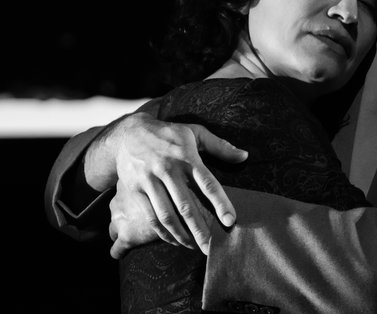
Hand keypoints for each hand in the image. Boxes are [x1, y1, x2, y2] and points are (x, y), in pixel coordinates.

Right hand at [85, 112, 246, 253]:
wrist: (129, 134)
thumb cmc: (169, 134)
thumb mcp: (195, 133)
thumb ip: (220, 146)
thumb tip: (245, 156)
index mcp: (186, 156)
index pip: (207, 182)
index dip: (219, 202)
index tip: (230, 220)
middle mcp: (168, 169)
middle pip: (187, 205)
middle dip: (200, 229)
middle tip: (212, 247)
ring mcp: (150, 180)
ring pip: (167, 215)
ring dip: (182, 235)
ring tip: (195, 247)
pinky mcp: (135, 190)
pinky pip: (151, 216)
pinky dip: (163, 232)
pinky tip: (175, 240)